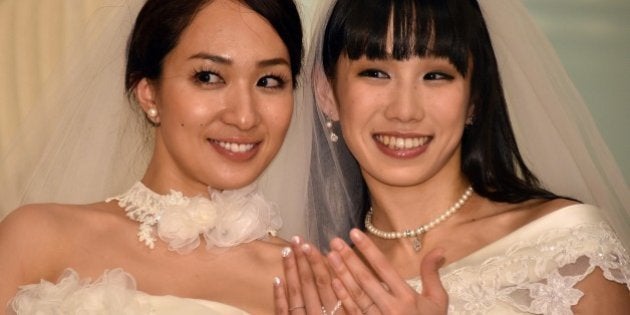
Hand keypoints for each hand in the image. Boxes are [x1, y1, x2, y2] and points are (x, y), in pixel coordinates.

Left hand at [273, 236, 343, 313]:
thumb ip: (345, 297)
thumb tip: (341, 275)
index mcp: (337, 309)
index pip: (326, 281)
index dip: (317, 262)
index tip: (309, 244)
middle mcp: (319, 313)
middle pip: (310, 283)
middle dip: (303, 260)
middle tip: (297, 240)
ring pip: (296, 293)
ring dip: (291, 271)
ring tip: (286, 251)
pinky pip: (283, 311)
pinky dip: (280, 295)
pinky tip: (276, 279)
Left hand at [326, 229, 447, 314]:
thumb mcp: (437, 301)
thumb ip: (432, 274)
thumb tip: (439, 249)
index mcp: (407, 297)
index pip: (384, 267)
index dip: (368, 249)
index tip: (354, 233)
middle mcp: (391, 308)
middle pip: (366, 279)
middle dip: (349, 258)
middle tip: (334, 241)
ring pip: (356, 294)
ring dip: (342, 274)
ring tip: (329, 256)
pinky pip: (354, 311)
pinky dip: (343, 297)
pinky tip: (333, 282)